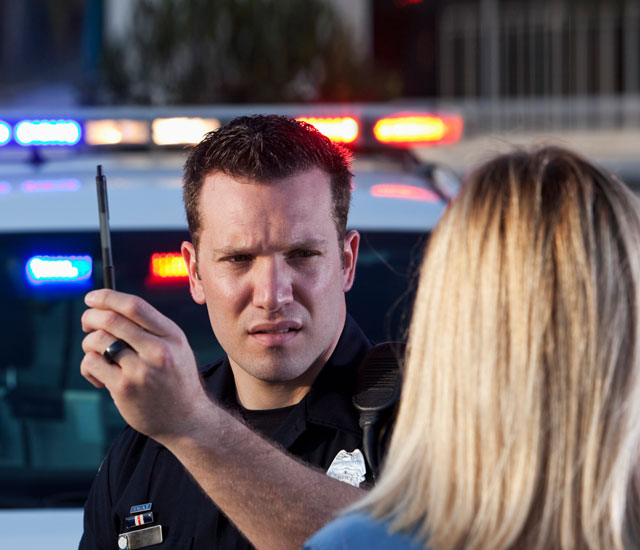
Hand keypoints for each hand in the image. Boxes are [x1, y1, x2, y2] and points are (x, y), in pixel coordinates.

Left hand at [81, 289, 208, 441]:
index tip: (92, 297)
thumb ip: (150, 328)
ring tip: (96, 355)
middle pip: (111, 320)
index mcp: (172, 335)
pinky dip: (88, 366)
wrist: (186, 418)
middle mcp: (158, 350)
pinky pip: (92, 364)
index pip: (134, 306)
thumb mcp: (175, 347)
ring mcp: (141, 370)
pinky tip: (98, 376)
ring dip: (89, 344)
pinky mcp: (124, 388)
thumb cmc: (175, 379)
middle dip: (90, 317)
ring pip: (98, 341)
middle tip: (86, 323)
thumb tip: (109, 308)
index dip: (107, 297)